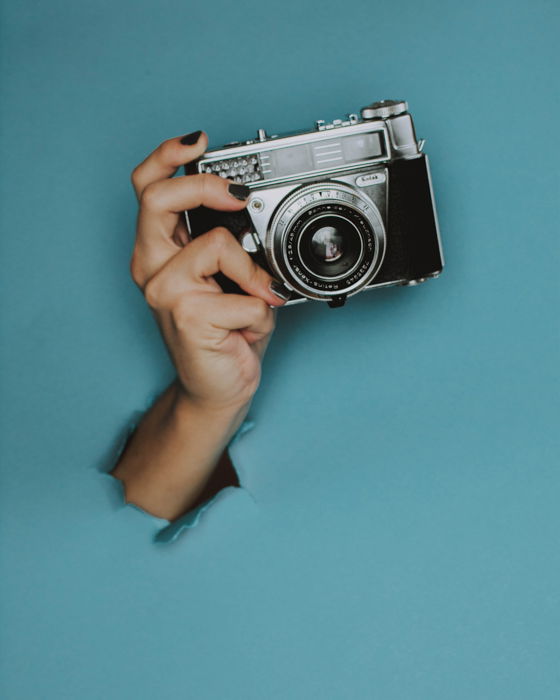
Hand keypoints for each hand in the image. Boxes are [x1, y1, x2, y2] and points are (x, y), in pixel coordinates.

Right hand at [129, 131, 288, 411]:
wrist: (219, 386)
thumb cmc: (225, 332)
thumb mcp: (229, 279)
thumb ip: (232, 245)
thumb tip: (252, 216)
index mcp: (158, 251)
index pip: (146, 188)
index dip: (167, 156)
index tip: (199, 142)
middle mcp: (151, 267)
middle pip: (156, 197)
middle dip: (203, 184)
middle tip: (236, 196)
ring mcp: (164, 292)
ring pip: (215, 243)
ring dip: (250, 269)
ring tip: (257, 294)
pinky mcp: (186, 317)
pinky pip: (244, 295)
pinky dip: (261, 311)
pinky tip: (249, 327)